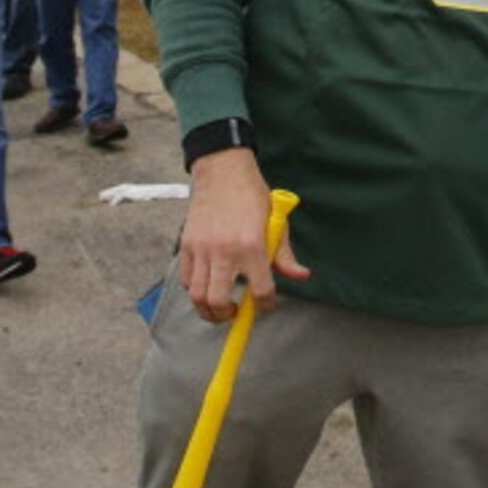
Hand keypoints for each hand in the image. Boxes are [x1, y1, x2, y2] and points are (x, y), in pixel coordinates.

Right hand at [178, 148, 309, 323]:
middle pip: (219, 301)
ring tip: (218, 308)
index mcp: (252, 245)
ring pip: (198, 296)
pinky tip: (206, 285)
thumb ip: (285, 254)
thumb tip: (302, 276)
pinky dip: (194, 290)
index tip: (265, 305)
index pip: (261, 290)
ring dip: (208, 309)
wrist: (223, 171)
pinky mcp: (186, 245)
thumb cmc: (253, 197)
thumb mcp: (276, 222)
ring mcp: (202, 249)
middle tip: (234, 313)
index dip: (265, 305)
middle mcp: (225, 250)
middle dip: (227, 316)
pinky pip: (185, 280)